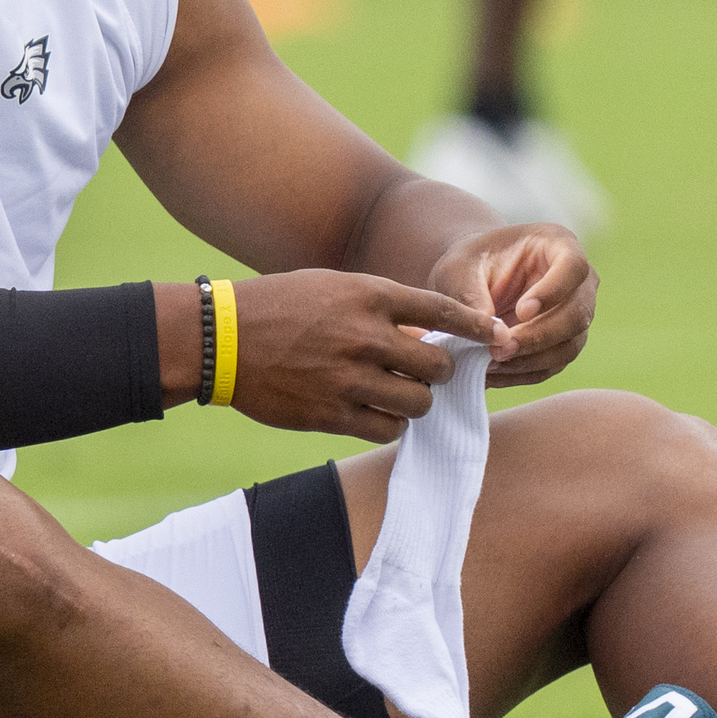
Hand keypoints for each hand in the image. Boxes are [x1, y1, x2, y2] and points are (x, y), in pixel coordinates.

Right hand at [223, 269, 484, 444]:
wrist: (222, 339)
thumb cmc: (280, 306)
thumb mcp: (333, 287)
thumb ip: (380, 308)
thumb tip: (426, 337)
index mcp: (368, 296)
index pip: (444, 311)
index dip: (475, 327)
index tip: (494, 337)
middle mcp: (365, 336)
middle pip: (437, 366)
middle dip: (437, 373)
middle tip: (424, 373)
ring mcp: (349, 378)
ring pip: (418, 404)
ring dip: (416, 402)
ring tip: (398, 395)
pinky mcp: (331, 414)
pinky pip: (387, 429)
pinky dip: (390, 424)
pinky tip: (377, 414)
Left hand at [429, 224, 595, 387]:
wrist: (472, 281)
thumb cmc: (468, 265)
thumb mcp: (459, 271)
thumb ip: (473, 297)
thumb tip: (495, 335)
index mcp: (558, 245)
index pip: (573, 267)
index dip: (553, 292)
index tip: (521, 310)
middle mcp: (578, 282)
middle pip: (578, 314)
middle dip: (538, 337)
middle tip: (498, 350)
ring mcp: (575, 316)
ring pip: (569, 346)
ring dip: (530, 360)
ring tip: (489, 365)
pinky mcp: (562, 345)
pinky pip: (552, 366)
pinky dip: (523, 374)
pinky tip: (492, 374)